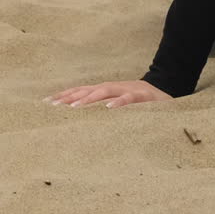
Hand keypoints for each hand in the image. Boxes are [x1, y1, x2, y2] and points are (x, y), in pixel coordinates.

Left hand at [43, 80, 172, 108]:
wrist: (168, 96)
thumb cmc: (140, 107)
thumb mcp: (118, 109)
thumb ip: (102, 113)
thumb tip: (79, 125)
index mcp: (108, 91)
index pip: (82, 91)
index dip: (65, 95)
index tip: (46, 103)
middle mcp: (115, 88)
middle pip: (89, 90)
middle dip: (70, 97)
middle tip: (53, 106)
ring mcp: (129, 90)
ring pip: (106, 91)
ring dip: (89, 99)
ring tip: (74, 107)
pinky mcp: (143, 97)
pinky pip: (129, 99)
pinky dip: (119, 103)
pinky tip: (109, 108)